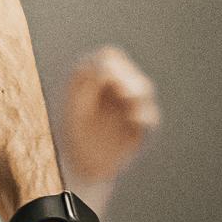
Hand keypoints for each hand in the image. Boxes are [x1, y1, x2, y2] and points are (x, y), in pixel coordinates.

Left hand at [61, 46, 159, 185]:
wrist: (80, 164)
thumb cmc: (71, 131)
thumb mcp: (75, 103)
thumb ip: (88, 83)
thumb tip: (107, 66)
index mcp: (95, 78)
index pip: (110, 57)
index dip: (112, 63)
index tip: (107, 77)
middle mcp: (114, 88)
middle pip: (129, 72)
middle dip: (128, 79)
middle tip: (122, 92)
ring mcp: (129, 106)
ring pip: (144, 89)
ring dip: (138, 93)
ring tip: (128, 100)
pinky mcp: (139, 125)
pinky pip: (150, 115)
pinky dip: (145, 115)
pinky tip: (135, 118)